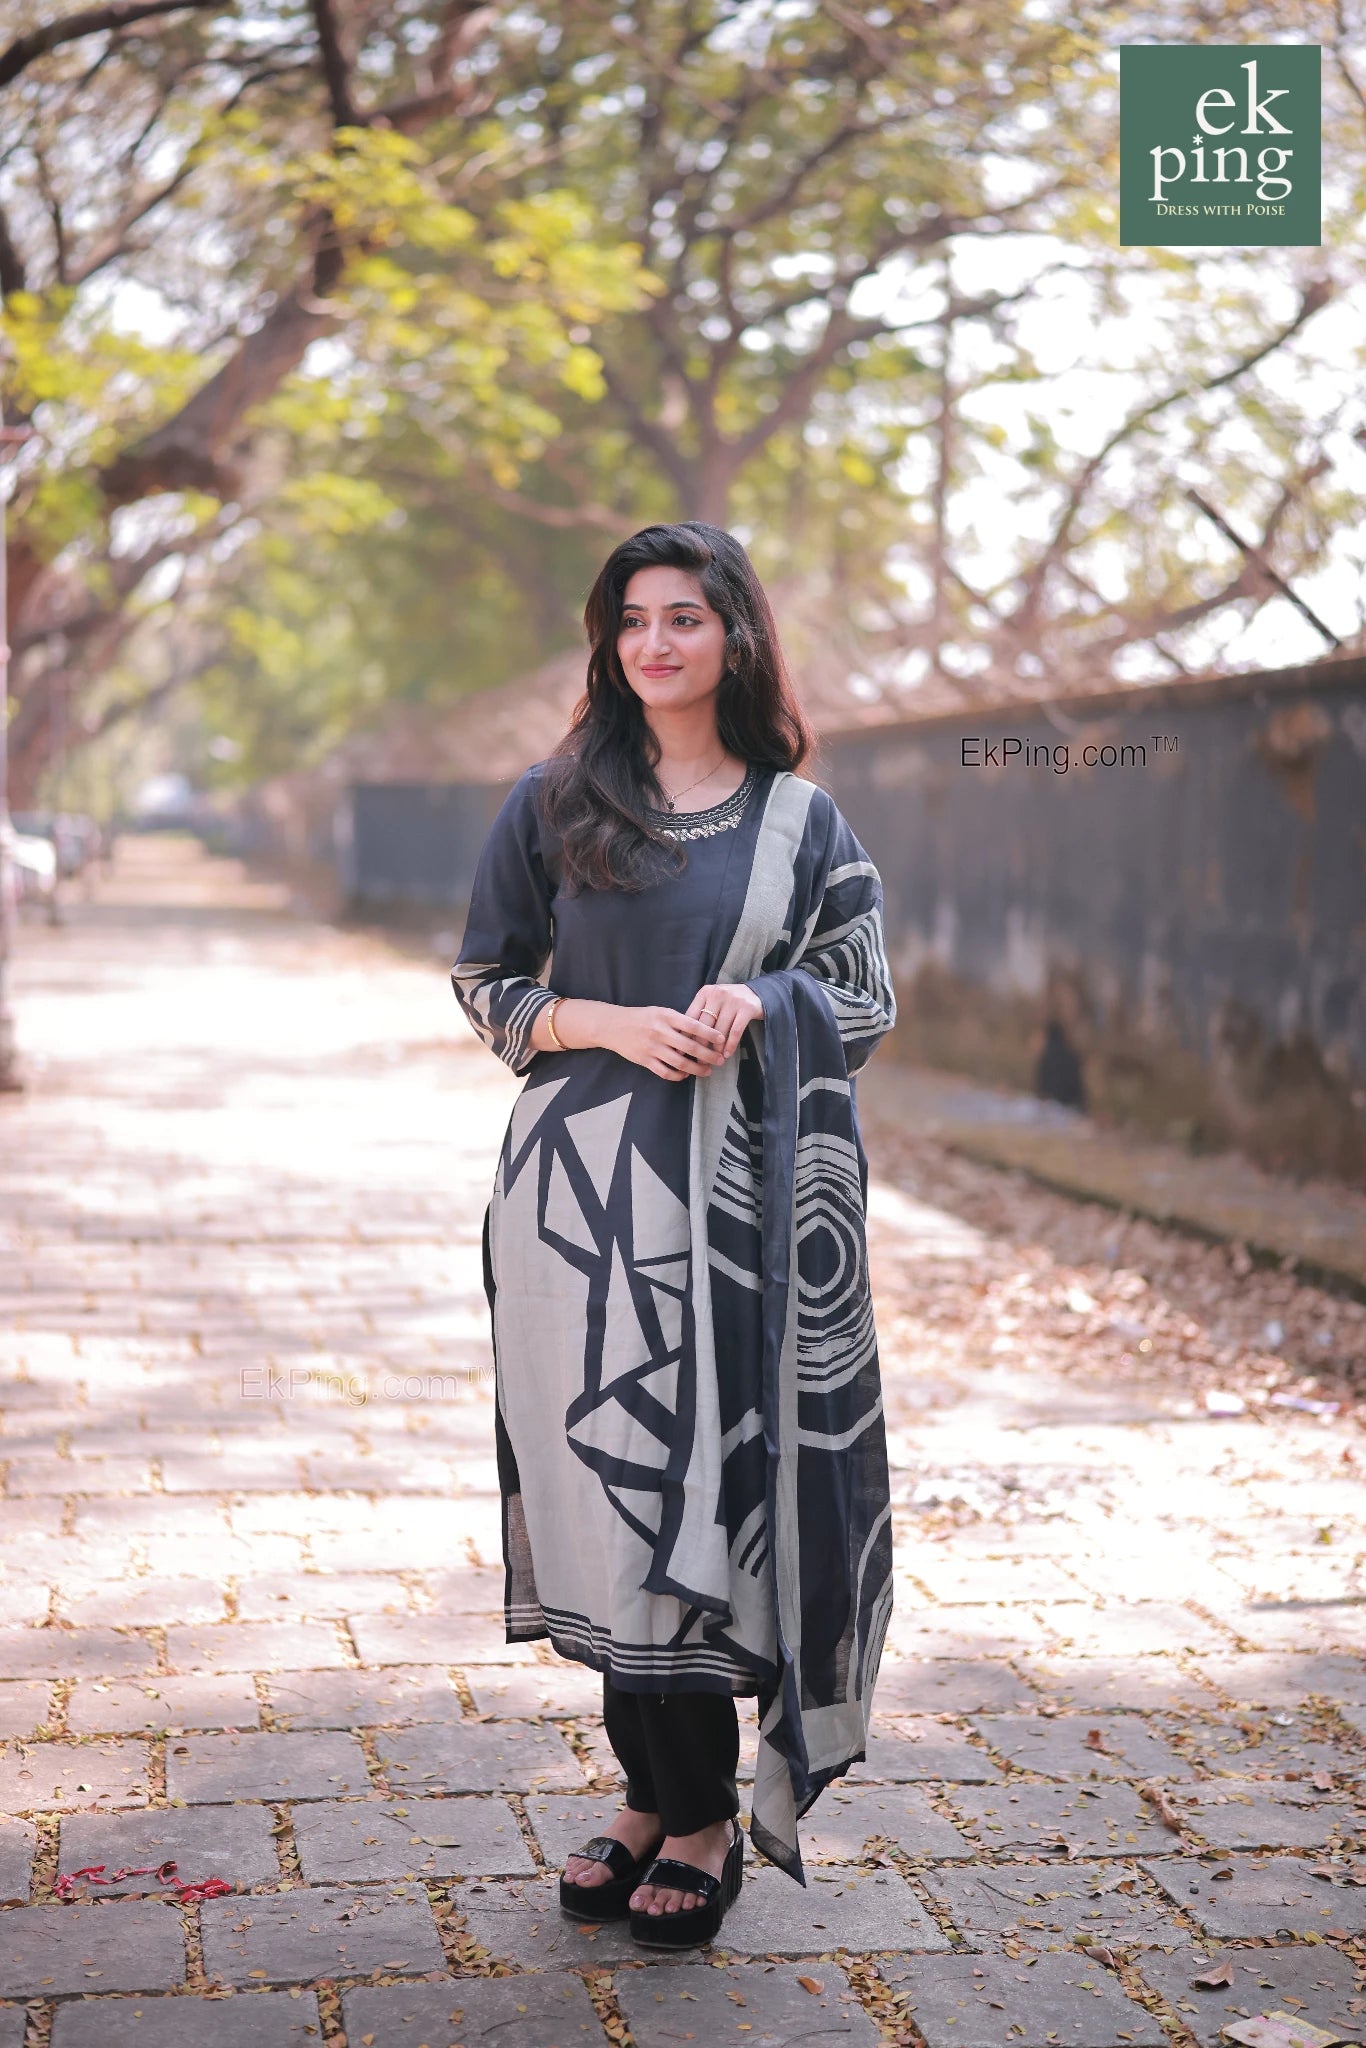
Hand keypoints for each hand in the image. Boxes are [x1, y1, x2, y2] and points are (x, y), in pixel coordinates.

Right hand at [602, 1004, 727, 1081]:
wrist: (613, 1026)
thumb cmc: (641, 1018)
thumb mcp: (660, 1012)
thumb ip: (678, 1021)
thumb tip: (701, 1031)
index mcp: (666, 1017)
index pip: (693, 1025)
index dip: (710, 1033)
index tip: (722, 1039)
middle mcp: (660, 1032)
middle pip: (690, 1047)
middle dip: (708, 1055)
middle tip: (720, 1060)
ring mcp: (652, 1048)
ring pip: (680, 1062)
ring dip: (697, 1069)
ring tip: (707, 1071)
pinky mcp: (645, 1060)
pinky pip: (665, 1072)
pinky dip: (678, 1075)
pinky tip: (686, 1074)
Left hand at [686, 981, 762, 1060]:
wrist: (756, 993)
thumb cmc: (729, 1002)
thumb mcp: (712, 1002)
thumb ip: (700, 1014)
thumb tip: (684, 1039)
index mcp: (705, 992)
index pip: (691, 1016)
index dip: (685, 1035)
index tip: (682, 1051)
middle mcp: (718, 994)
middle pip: (704, 1025)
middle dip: (701, 1045)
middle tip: (699, 1060)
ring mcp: (733, 1000)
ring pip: (720, 1030)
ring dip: (716, 1048)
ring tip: (713, 1060)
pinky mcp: (747, 1008)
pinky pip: (736, 1031)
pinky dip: (730, 1045)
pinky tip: (727, 1054)